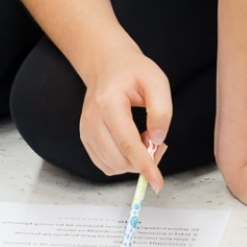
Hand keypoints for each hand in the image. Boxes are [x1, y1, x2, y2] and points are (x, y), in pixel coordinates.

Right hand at [81, 48, 170, 189]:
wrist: (107, 64)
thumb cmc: (133, 71)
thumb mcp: (157, 82)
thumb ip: (161, 111)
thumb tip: (158, 141)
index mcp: (109, 103)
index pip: (127, 144)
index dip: (145, 165)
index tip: (157, 182)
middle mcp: (92, 119)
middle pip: (119, 159)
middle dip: (143, 160)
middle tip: (156, 139)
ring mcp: (85, 129)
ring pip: (112, 166)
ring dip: (132, 162)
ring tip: (142, 137)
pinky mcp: (85, 137)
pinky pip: (105, 164)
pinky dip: (121, 162)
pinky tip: (129, 144)